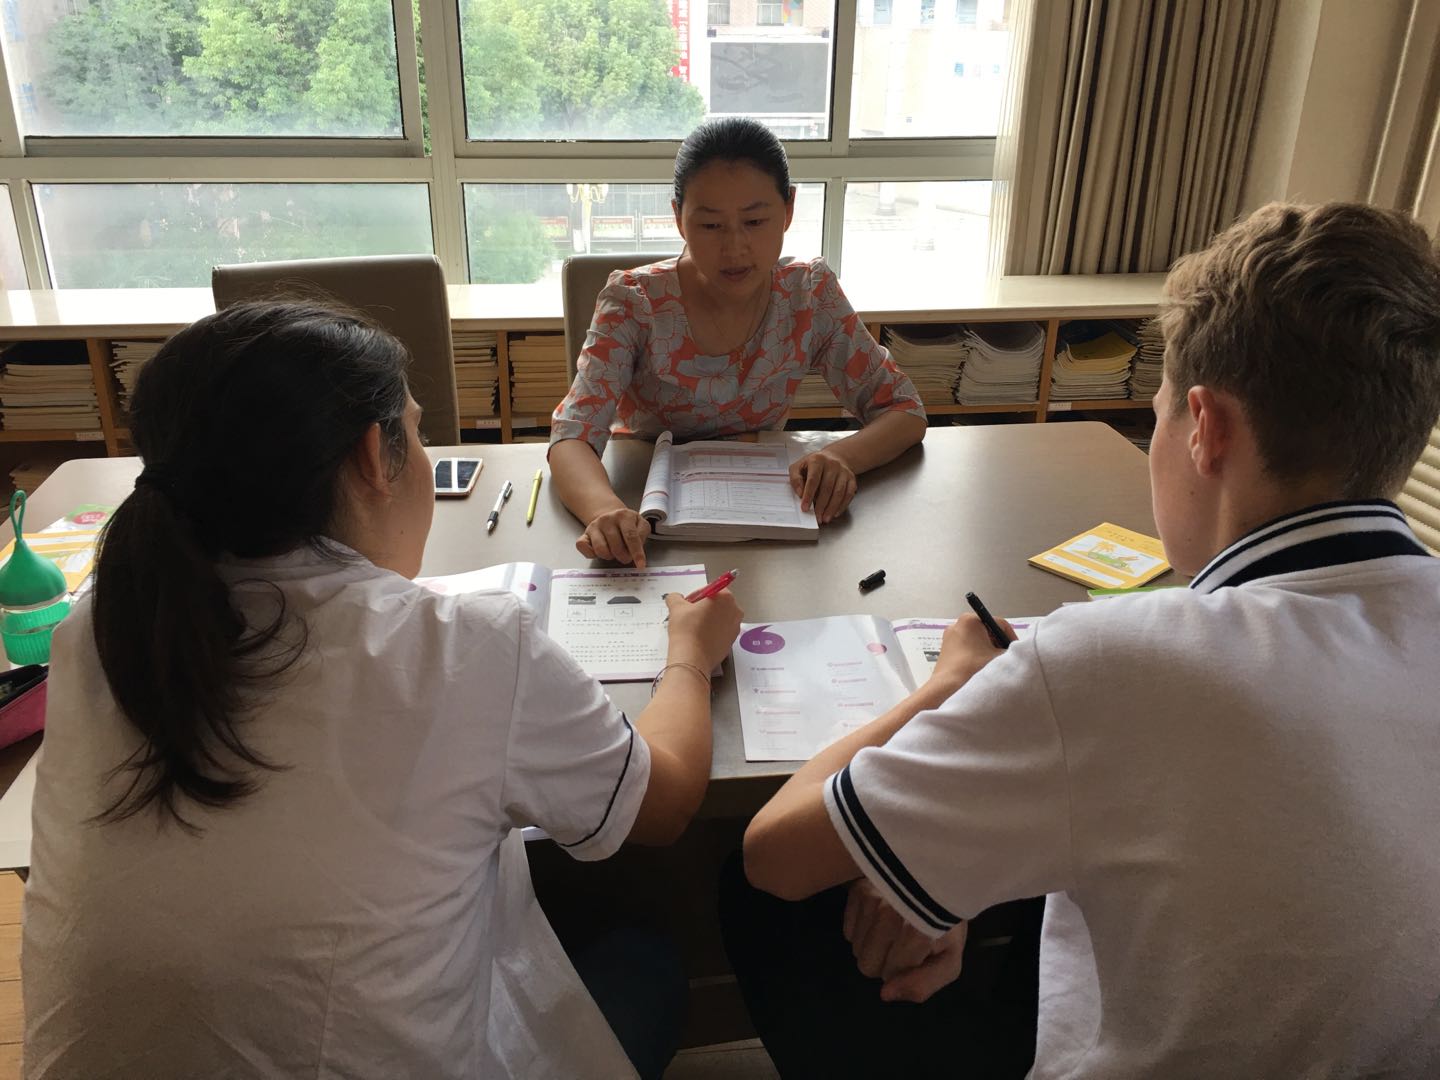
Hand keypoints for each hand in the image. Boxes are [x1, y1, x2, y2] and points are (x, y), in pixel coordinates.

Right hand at [576, 508, 650, 566]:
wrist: (611, 516)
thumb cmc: (628, 525)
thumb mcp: (641, 526)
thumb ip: (641, 537)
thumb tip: (636, 552)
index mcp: (624, 516)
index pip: (631, 536)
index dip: (637, 553)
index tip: (640, 565)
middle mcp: (607, 519)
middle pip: (616, 547)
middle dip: (623, 557)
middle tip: (626, 556)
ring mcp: (594, 526)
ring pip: (601, 550)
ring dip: (610, 556)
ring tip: (614, 551)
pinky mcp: (584, 534)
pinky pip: (584, 548)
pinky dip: (592, 555)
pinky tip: (600, 551)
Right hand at [663, 589, 742, 673]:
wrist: (692, 659)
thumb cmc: (687, 629)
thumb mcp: (676, 607)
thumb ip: (675, 597)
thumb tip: (675, 597)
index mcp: (725, 597)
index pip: (709, 590)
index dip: (695, 596)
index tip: (686, 605)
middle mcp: (735, 611)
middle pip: (716, 604)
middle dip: (703, 608)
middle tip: (688, 615)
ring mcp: (735, 628)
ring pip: (719, 618)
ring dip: (707, 620)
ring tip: (692, 628)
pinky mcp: (731, 642)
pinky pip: (720, 632)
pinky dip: (711, 632)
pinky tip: (699, 638)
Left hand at [789, 449, 856, 524]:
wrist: (834, 457)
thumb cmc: (813, 465)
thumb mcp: (799, 467)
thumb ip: (795, 479)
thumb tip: (800, 493)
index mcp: (817, 460)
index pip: (813, 480)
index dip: (808, 495)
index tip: (805, 508)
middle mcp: (832, 464)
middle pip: (827, 488)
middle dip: (821, 505)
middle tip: (817, 517)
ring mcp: (843, 472)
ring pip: (839, 492)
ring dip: (832, 508)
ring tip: (825, 518)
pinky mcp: (851, 478)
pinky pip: (849, 494)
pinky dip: (842, 505)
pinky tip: (835, 513)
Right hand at [843, 879, 966, 1002]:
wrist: (940, 883)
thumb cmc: (944, 926)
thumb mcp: (948, 961)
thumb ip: (922, 985)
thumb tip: (885, 994)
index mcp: (916, 931)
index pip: (887, 975)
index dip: (903, 970)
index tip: (918, 952)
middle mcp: (889, 911)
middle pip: (866, 965)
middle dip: (884, 962)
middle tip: (904, 943)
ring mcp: (871, 897)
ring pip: (856, 948)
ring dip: (873, 946)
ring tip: (894, 929)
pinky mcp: (858, 889)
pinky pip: (848, 931)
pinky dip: (862, 930)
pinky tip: (881, 919)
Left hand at [927, 614, 1014, 696]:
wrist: (947, 689)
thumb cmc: (973, 669)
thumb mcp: (1000, 658)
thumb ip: (1012, 651)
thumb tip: (1016, 651)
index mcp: (970, 620)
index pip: (999, 624)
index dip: (1011, 638)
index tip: (1015, 651)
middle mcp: (957, 624)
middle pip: (988, 632)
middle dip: (998, 645)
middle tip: (1006, 659)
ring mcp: (950, 637)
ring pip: (977, 641)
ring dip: (988, 652)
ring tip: (993, 666)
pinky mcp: (946, 650)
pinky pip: (967, 649)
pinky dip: (976, 656)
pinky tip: (981, 669)